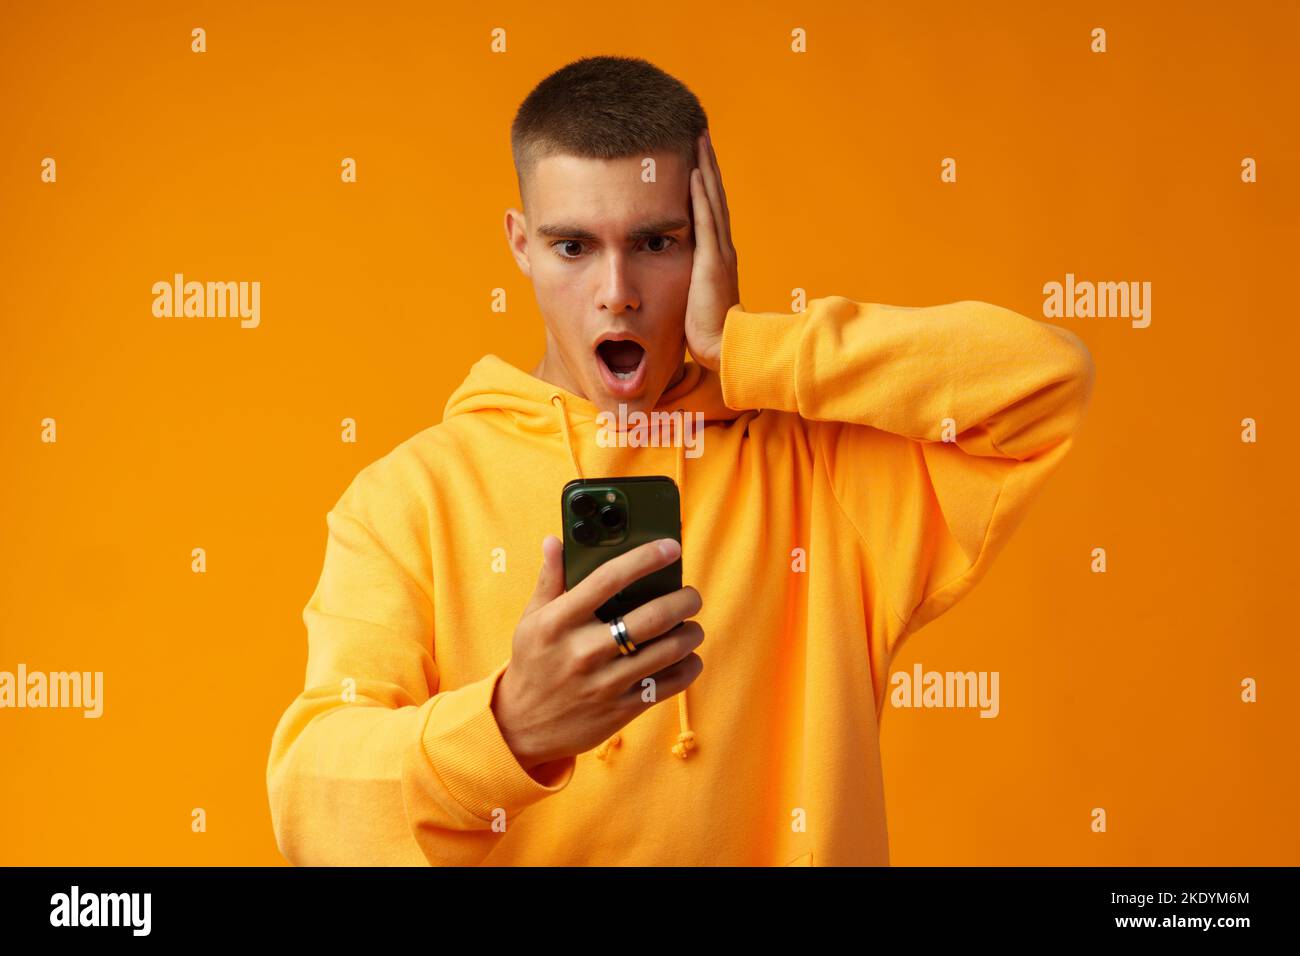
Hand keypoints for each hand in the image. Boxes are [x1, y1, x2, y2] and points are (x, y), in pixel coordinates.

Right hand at [492, 535, 704, 772]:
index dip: (644, 558)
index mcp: (558, 622)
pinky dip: (688, 668)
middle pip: (648, 618)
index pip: (608, 579)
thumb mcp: (532, 620)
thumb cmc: (533, 663)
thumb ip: (550, 579)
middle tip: (692, 595)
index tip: (671, 548)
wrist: (522, 726)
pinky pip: (667, 686)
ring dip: (690, 635)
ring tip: (693, 626)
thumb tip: (555, 540)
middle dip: (682, 601)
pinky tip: (689, 658)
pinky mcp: (619, 710)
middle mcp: (582, 651)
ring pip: (666, 652)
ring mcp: (602, 683)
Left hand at [685, 128, 741, 371]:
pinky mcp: (712, 260)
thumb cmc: (705, 329)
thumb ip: (683, 280)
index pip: (709, 210)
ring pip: (712, 199)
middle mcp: (721, 247)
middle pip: (714, 195)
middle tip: (699, 133)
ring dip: (705, 168)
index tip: (695, 157)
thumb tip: (664, 275)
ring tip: (698, 139)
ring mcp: (719, 251)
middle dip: (707, 164)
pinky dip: (702, 193)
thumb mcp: (691, 297)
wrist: (722, 347)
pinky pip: (706, 219)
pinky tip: (695, 171)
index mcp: (716, 255)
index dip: (704, 182)